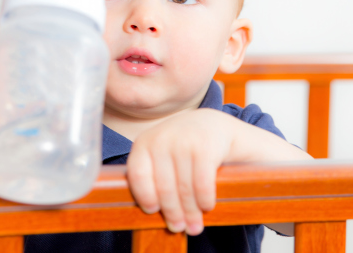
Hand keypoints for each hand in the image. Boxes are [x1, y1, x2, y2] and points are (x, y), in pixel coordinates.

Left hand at [125, 109, 234, 235]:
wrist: (215, 125)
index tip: (153, 212)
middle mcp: (162, 138)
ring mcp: (184, 141)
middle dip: (172, 212)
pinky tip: (207, 207)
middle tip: (178, 228)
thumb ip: (154, 175)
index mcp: (144, 142)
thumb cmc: (184, 147)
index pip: (137, 174)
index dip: (144, 196)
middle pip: (163, 187)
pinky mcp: (206, 147)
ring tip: (194, 226)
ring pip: (184, 189)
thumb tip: (153, 214)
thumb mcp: (163, 153)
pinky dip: (204, 199)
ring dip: (190, 212)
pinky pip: (202, 184)